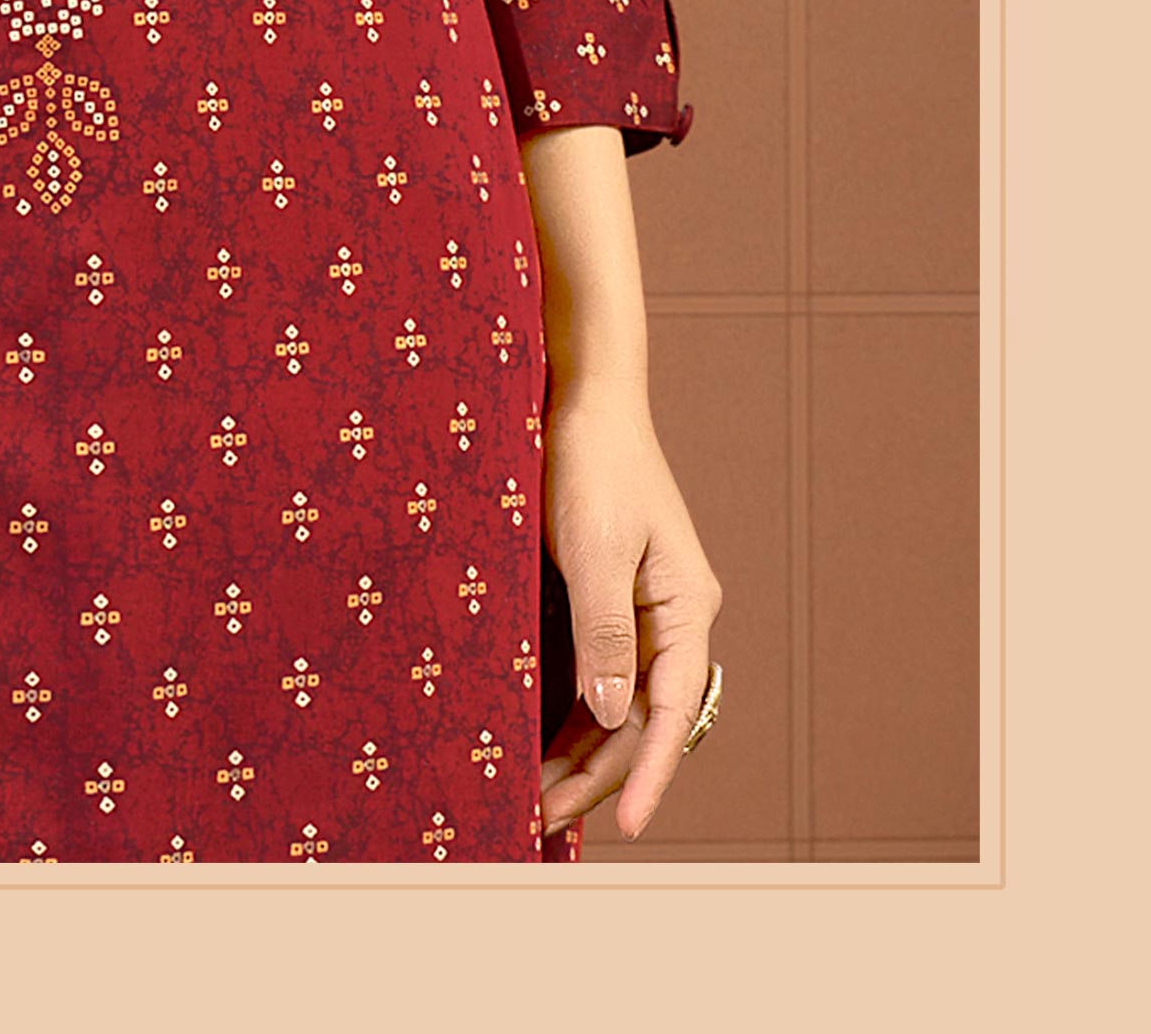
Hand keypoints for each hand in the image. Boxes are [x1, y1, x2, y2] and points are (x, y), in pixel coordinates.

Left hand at [538, 375, 722, 844]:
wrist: (584, 394)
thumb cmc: (592, 460)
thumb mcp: (593, 545)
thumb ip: (604, 629)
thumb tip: (610, 714)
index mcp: (685, 607)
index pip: (672, 711)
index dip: (649, 773)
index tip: (627, 826)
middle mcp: (672, 617)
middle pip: (641, 718)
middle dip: (598, 773)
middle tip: (542, 819)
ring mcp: (643, 609)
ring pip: (618, 703)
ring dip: (581, 750)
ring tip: (534, 796)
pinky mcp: (610, 597)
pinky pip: (598, 671)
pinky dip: (571, 711)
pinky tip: (538, 739)